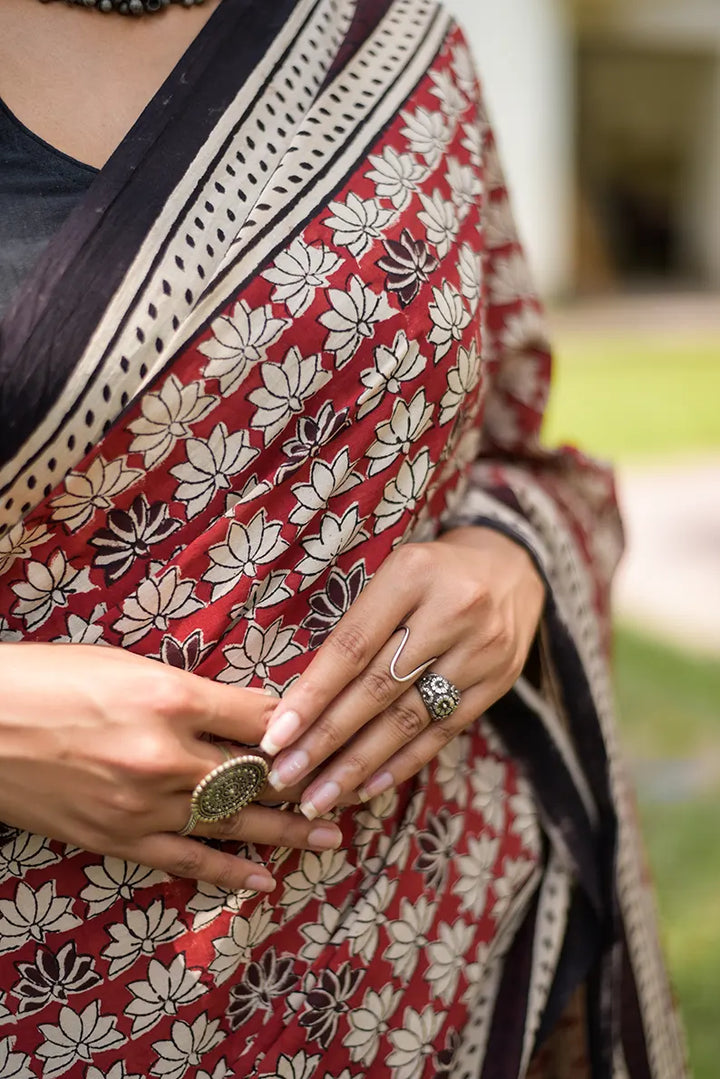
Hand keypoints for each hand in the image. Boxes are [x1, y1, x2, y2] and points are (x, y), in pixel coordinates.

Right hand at [0, 643, 342, 891]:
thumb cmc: (47, 678)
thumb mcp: (125, 664)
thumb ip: (188, 691)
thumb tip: (244, 711)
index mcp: (170, 696)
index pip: (260, 715)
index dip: (301, 727)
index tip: (332, 734)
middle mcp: (165, 754)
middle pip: (258, 774)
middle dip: (309, 784)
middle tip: (353, 792)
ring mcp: (142, 803)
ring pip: (233, 823)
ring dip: (286, 833)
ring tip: (331, 840)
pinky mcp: (117, 838)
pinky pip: (185, 861)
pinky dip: (228, 872)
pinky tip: (264, 881)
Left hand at [260, 527, 544, 816]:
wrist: (512, 566)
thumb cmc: (429, 572)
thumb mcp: (392, 572)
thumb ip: (354, 622)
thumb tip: (294, 699)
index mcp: (412, 574)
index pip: (353, 646)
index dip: (311, 695)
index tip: (275, 737)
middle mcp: (452, 611)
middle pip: (379, 688)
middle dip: (326, 740)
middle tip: (284, 776)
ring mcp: (481, 650)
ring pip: (409, 718)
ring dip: (358, 765)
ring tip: (318, 798)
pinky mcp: (499, 682)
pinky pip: (442, 732)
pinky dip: (400, 765)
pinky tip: (365, 789)